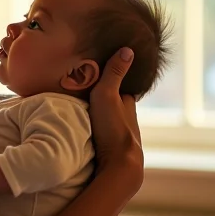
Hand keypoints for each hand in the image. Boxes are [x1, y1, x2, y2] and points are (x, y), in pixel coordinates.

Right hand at [89, 48, 143, 193]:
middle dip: (107, 102)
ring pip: (111, 123)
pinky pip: (106, 138)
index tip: (101, 77)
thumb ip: (114, 73)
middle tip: (89, 95)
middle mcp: (128, 121)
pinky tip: (89, 136)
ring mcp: (122, 138)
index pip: (122, 90)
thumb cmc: (113, 128)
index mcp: (128, 105)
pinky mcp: (113, 153)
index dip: (113, 83)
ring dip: (102, 119)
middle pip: (116, 107)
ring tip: (85, 114)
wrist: (118, 166)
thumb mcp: (108, 95)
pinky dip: (100, 133)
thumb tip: (128, 48)